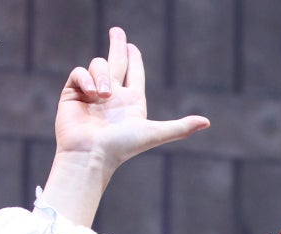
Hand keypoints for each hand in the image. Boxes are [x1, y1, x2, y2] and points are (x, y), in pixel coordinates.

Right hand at [55, 26, 208, 173]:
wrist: (91, 155)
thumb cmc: (121, 147)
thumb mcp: (154, 133)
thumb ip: (180, 127)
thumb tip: (207, 122)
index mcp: (131, 102)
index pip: (135, 73)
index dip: (135, 59)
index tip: (132, 47)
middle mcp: (113, 96)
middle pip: (116, 61)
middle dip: (117, 44)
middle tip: (117, 31)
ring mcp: (92, 94)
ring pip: (99, 65)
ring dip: (103, 74)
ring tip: (104, 95)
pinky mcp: (73, 94)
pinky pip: (79, 73)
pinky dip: (85, 79)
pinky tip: (91, 94)